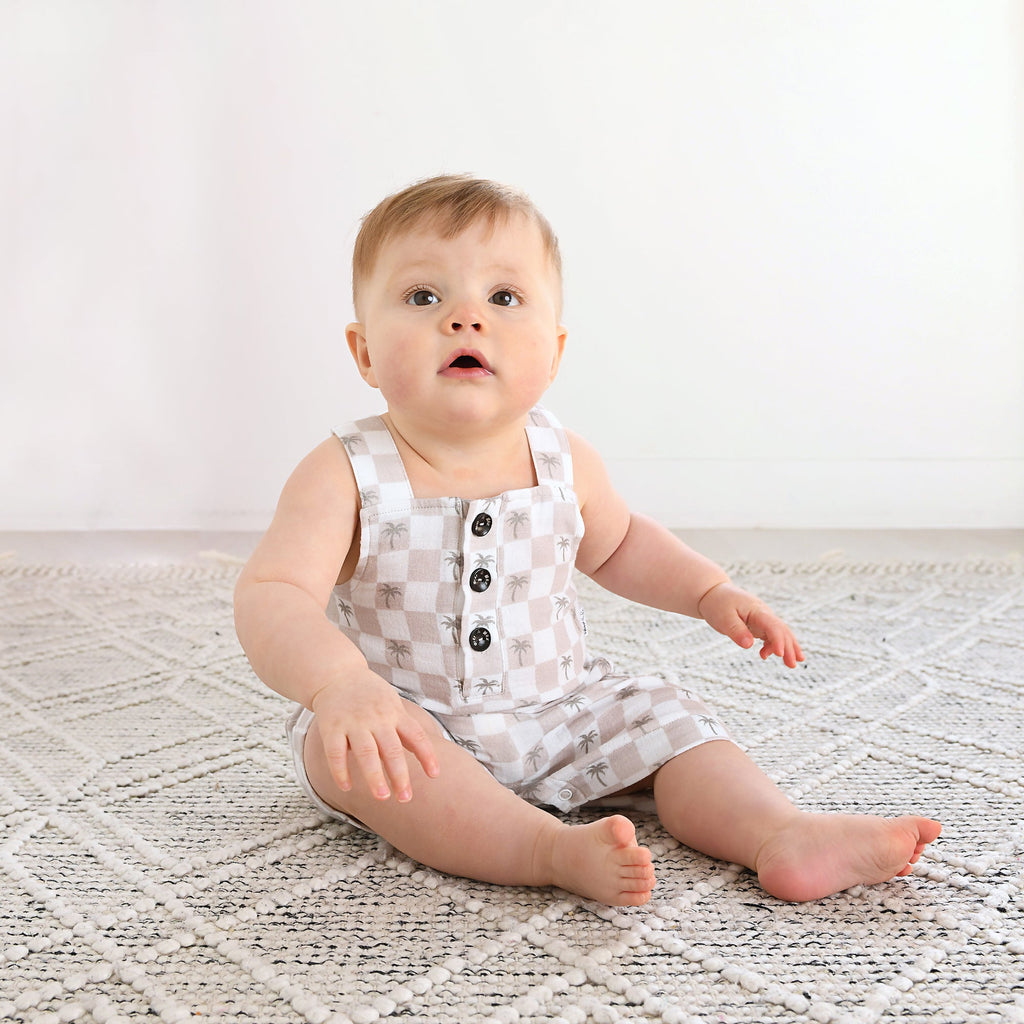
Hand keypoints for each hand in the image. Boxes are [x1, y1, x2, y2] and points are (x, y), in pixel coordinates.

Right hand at [310, 671, 439, 801]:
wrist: (338, 675)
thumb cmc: (371, 696)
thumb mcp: (394, 705)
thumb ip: (406, 729)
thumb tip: (427, 758)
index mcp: (395, 714)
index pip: (417, 735)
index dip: (427, 755)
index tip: (434, 775)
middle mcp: (377, 718)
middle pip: (392, 749)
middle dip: (399, 775)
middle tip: (405, 798)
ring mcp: (354, 723)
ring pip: (366, 753)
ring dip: (374, 776)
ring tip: (382, 797)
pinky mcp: (332, 727)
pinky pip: (335, 753)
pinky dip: (340, 771)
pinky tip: (346, 787)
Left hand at [698, 582, 804, 667]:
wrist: (714, 593)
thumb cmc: (718, 603)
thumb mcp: (724, 618)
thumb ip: (737, 631)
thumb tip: (749, 645)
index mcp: (757, 610)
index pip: (773, 626)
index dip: (778, 640)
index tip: (780, 654)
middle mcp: (764, 614)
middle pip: (781, 631)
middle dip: (789, 648)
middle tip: (792, 665)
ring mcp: (762, 619)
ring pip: (780, 633)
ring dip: (788, 647)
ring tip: (793, 664)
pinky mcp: (758, 624)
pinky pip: (771, 635)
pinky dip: (775, 645)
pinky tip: (769, 655)